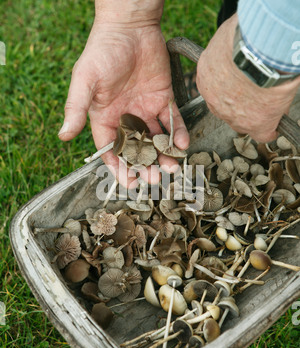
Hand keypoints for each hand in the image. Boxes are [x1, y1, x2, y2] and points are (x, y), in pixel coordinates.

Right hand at [58, 19, 188, 187]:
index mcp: (105, 117)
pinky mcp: (164, 99)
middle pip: (137, 149)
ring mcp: (146, 109)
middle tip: (154, 180)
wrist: (130, 26)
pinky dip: (179, 133)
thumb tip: (63, 136)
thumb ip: (75, 108)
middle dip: (145, 166)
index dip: (119, 167)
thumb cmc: (102, 51)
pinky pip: (173, 121)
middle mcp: (126, 117)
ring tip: (172, 168)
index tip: (128, 183)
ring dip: (164, 155)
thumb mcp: (85, 81)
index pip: (111, 149)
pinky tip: (182, 144)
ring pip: (157, 139)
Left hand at [196, 14, 299, 142]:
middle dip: (240, 102)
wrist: (256, 53)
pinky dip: (270, 129)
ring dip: (254, 113)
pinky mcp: (256, 125)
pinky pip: (263, 133)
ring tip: (270, 101)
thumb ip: (224, 48)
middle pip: (227, 108)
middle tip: (256, 91)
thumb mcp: (225, 38)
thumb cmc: (240, 38)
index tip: (241, 81)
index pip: (216, 89)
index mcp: (205, 78)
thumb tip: (231, 43)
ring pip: (243, 121)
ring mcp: (234, 116)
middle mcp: (214, 101)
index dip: (230, 86)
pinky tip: (276, 124)